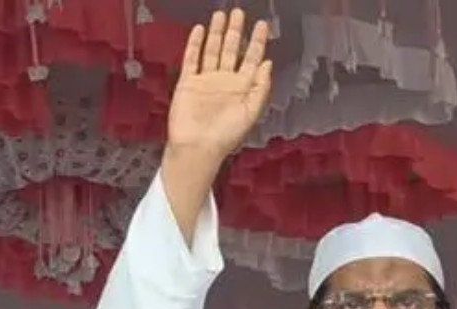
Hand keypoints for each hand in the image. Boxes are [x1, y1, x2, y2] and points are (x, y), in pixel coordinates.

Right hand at [166, 9, 272, 160]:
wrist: (197, 147)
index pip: (251, 59)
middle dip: (236, 31)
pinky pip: (192, 59)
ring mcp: (206, 80)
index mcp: (242, 88)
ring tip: (221, 14)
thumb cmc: (226, 135)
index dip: (257, 42)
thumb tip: (267, 63)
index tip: (262, 25)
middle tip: (239, 12)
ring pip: (212, 50)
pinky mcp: (188, 82)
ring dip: (217, 33)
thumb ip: (260, 88)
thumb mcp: (251, 112)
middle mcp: (225, 81)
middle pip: (231, 50)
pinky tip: (200, 30)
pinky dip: (195, 44)